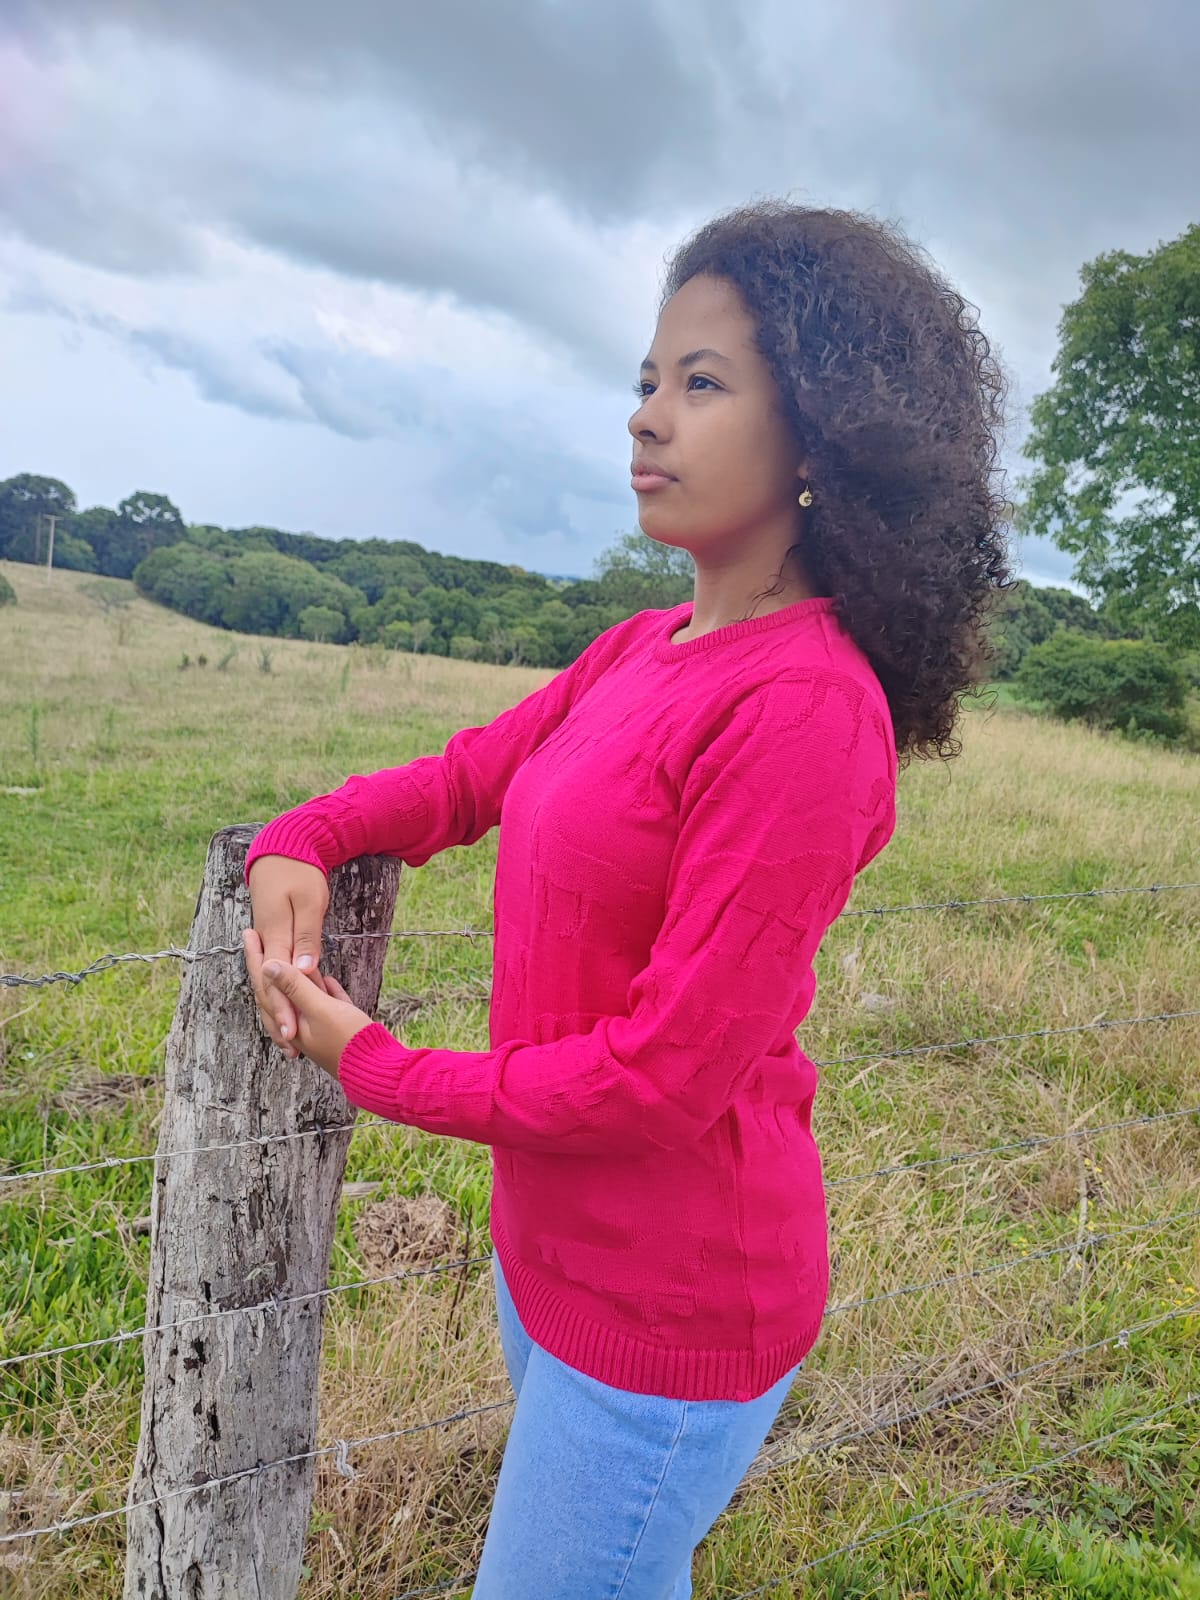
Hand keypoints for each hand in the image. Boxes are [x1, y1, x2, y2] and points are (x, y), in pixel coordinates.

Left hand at [242, 930, 373, 1078]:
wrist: (379, 1069)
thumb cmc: (348, 1041)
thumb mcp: (320, 1009)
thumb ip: (295, 987)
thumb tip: (268, 965)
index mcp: (288, 1023)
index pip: (266, 985)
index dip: (257, 958)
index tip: (251, 934)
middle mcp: (298, 1027)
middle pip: (279, 991)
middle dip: (272, 964)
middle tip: (261, 937)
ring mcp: (319, 1029)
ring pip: (302, 997)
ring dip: (298, 976)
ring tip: (294, 954)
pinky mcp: (338, 1030)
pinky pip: (325, 1006)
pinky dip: (324, 991)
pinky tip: (329, 981)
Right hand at [246, 855, 331, 1058]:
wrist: (283, 846)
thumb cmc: (300, 871)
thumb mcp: (310, 902)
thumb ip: (306, 938)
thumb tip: (303, 970)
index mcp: (274, 934)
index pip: (277, 982)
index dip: (284, 1010)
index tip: (292, 1034)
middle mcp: (266, 939)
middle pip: (268, 988)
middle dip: (278, 1018)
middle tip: (291, 1048)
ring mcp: (266, 937)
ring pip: (268, 982)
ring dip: (276, 1008)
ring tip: (287, 1037)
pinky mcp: (271, 934)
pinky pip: (272, 969)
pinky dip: (279, 989)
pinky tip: (291, 1003)